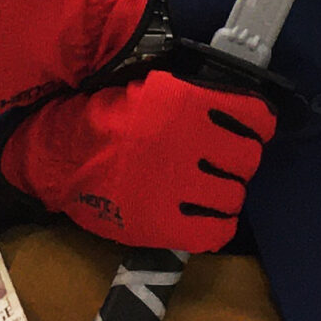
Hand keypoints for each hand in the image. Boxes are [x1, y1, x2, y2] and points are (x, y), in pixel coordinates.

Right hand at [0, 69, 275, 252]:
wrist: (62, 156)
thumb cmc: (109, 119)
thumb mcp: (154, 89)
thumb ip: (196, 98)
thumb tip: (240, 109)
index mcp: (187, 102)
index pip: (255, 117)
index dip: (257, 127)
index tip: (251, 132)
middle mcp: (188, 140)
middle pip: (247, 160)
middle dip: (238, 163)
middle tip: (222, 165)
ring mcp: (176, 184)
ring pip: (234, 195)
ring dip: (226, 194)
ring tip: (208, 192)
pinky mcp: (163, 222)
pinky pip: (215, 230)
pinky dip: (217, 225)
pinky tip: (207, 218)